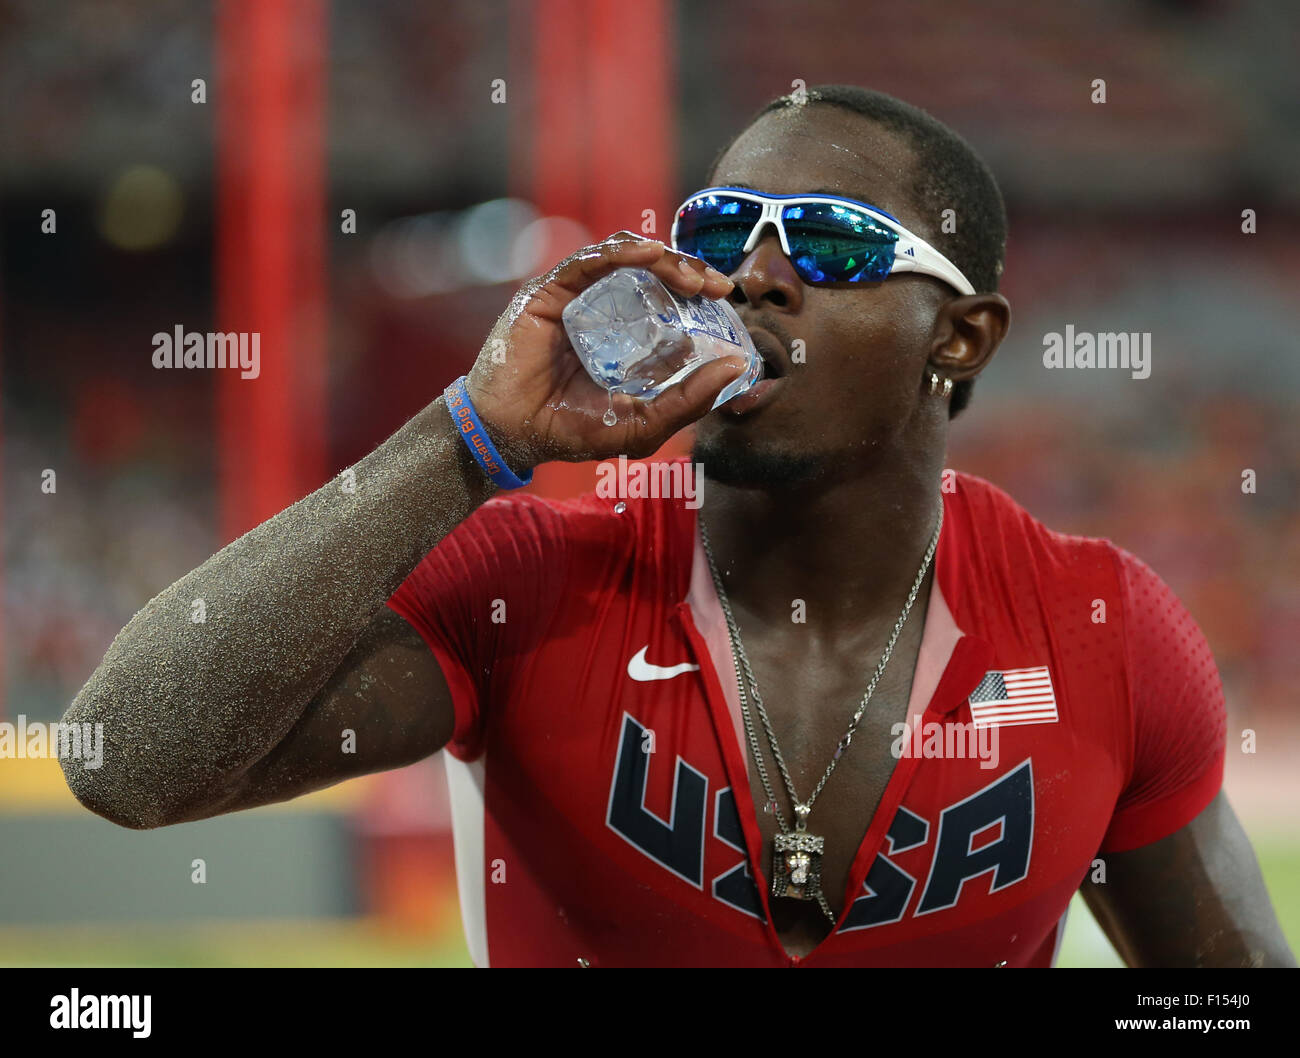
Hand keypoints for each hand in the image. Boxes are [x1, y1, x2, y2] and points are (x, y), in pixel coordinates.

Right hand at [462, 232, 745, 468]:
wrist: (511, 434)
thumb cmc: (570, 430)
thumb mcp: (644, 424)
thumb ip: (689, 400)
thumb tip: (737, 366)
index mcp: (627, 335)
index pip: (669, 299)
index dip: (700, 292)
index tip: (727, 297)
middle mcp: (604, 309)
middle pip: (653, 272)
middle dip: (690, 271)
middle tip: (719, 286)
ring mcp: (576, 297)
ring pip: (626, 258)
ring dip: (664, 260)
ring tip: (690, 278)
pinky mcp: (550, 291)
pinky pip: (589, 260)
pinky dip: (621, 253)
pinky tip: (650, 256)